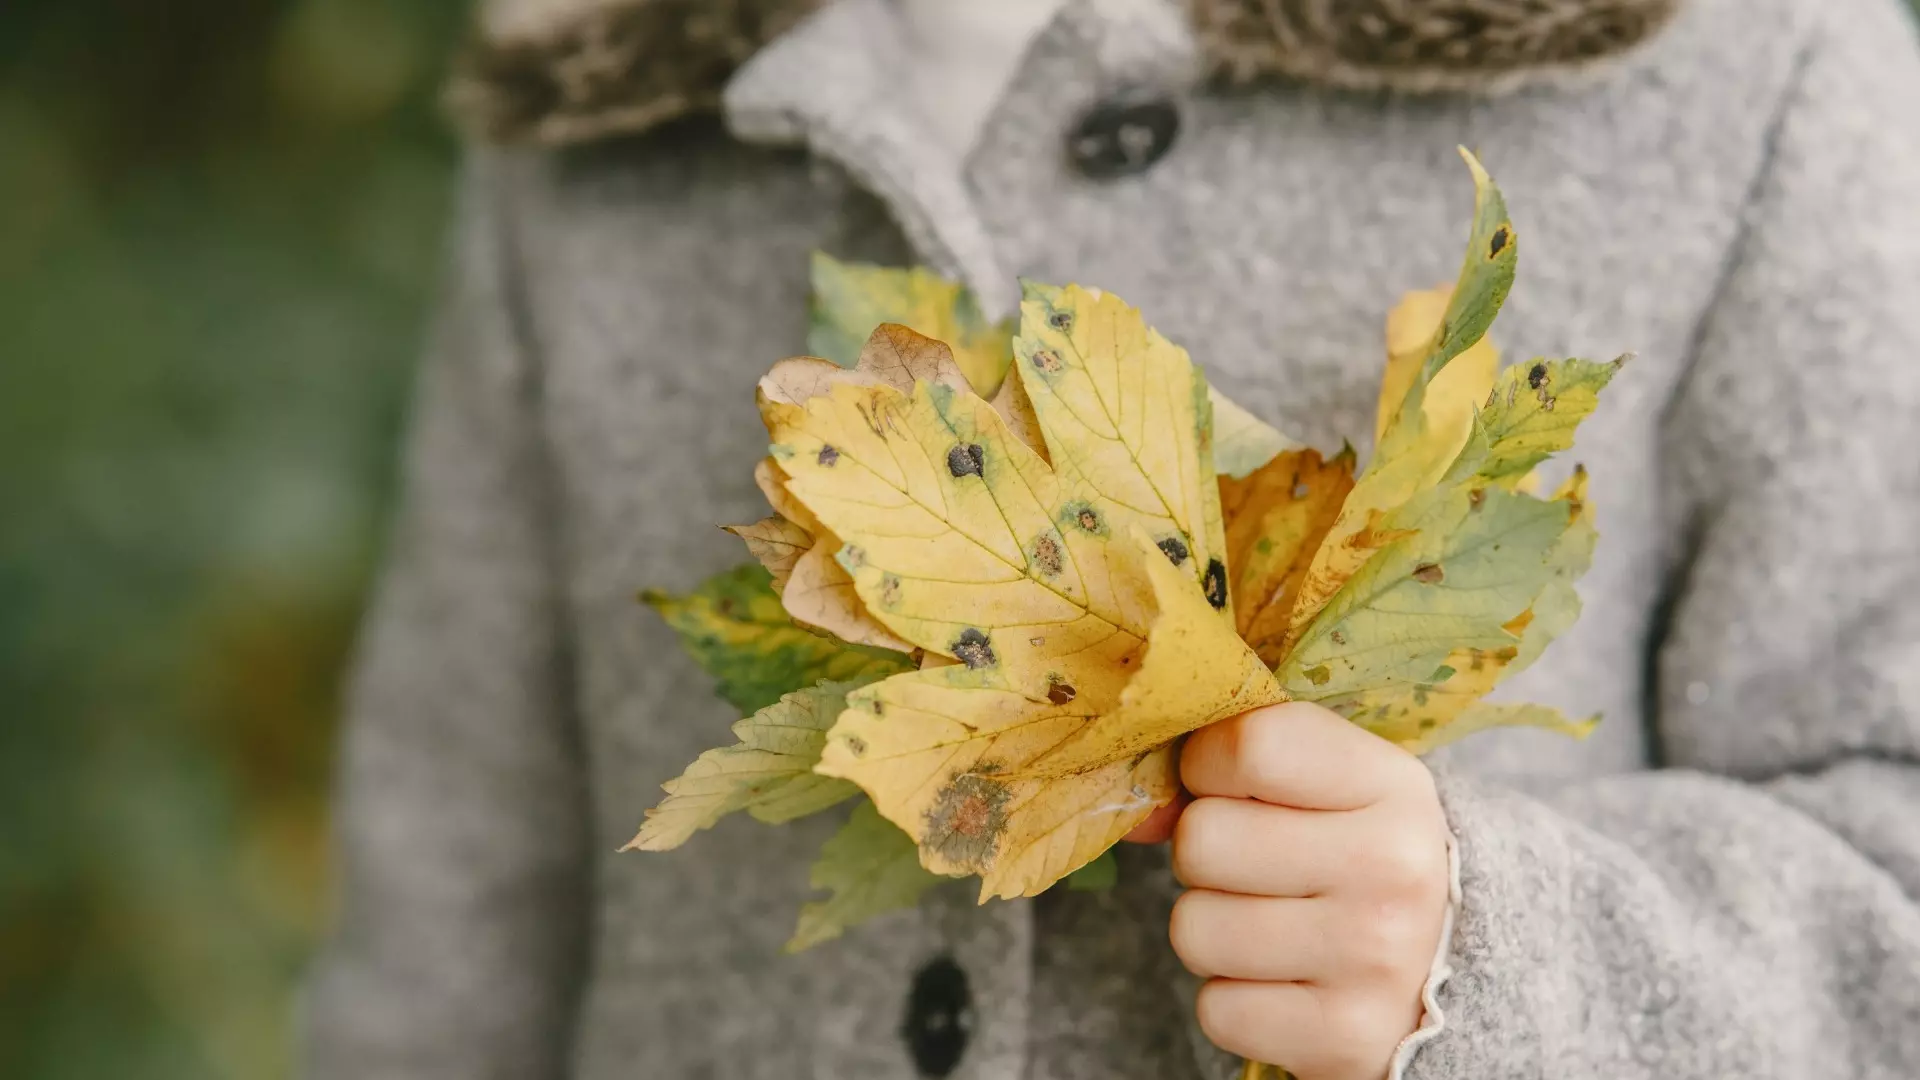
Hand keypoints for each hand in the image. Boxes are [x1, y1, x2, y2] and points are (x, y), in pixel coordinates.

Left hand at [1126, 702, 1451, 1079]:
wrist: (1457, 975)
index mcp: (1393, 785)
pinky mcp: (1344, 1038)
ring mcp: (1372, 959)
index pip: (1250, 745)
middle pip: (1202, 841)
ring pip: (1193, 929)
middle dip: (1207, 858)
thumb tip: (1140, 815)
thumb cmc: (1365, 859)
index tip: (1234, 787)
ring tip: (1273, 928)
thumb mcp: (1333, 789)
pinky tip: (1287, 983)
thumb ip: (1232, 771)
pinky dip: (1235, 1000)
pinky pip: (1215, 1010)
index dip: (1211, 765)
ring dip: (1214, 931)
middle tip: (1258, 871)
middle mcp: (1392, 868)